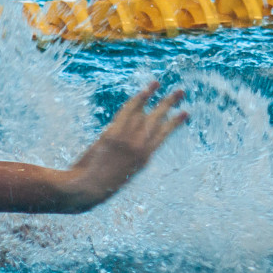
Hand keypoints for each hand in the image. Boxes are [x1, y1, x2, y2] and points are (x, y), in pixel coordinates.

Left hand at [64, 80, 188, 210]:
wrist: (89, 189)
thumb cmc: (101, 184)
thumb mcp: (123, 173)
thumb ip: (130, 155)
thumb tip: (131, 133)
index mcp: (144, 159)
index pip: (163, 134)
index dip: (174, 122)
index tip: (184, 113)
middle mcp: (140, 147)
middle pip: (158, 120)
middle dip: (170, 104)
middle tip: (181, 91)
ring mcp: (128, 140)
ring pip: (144, 112)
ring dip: (153, 95)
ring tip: (160, 83)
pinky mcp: (114, 134)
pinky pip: (128, 111)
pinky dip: (137, 99)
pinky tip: (145, 90)